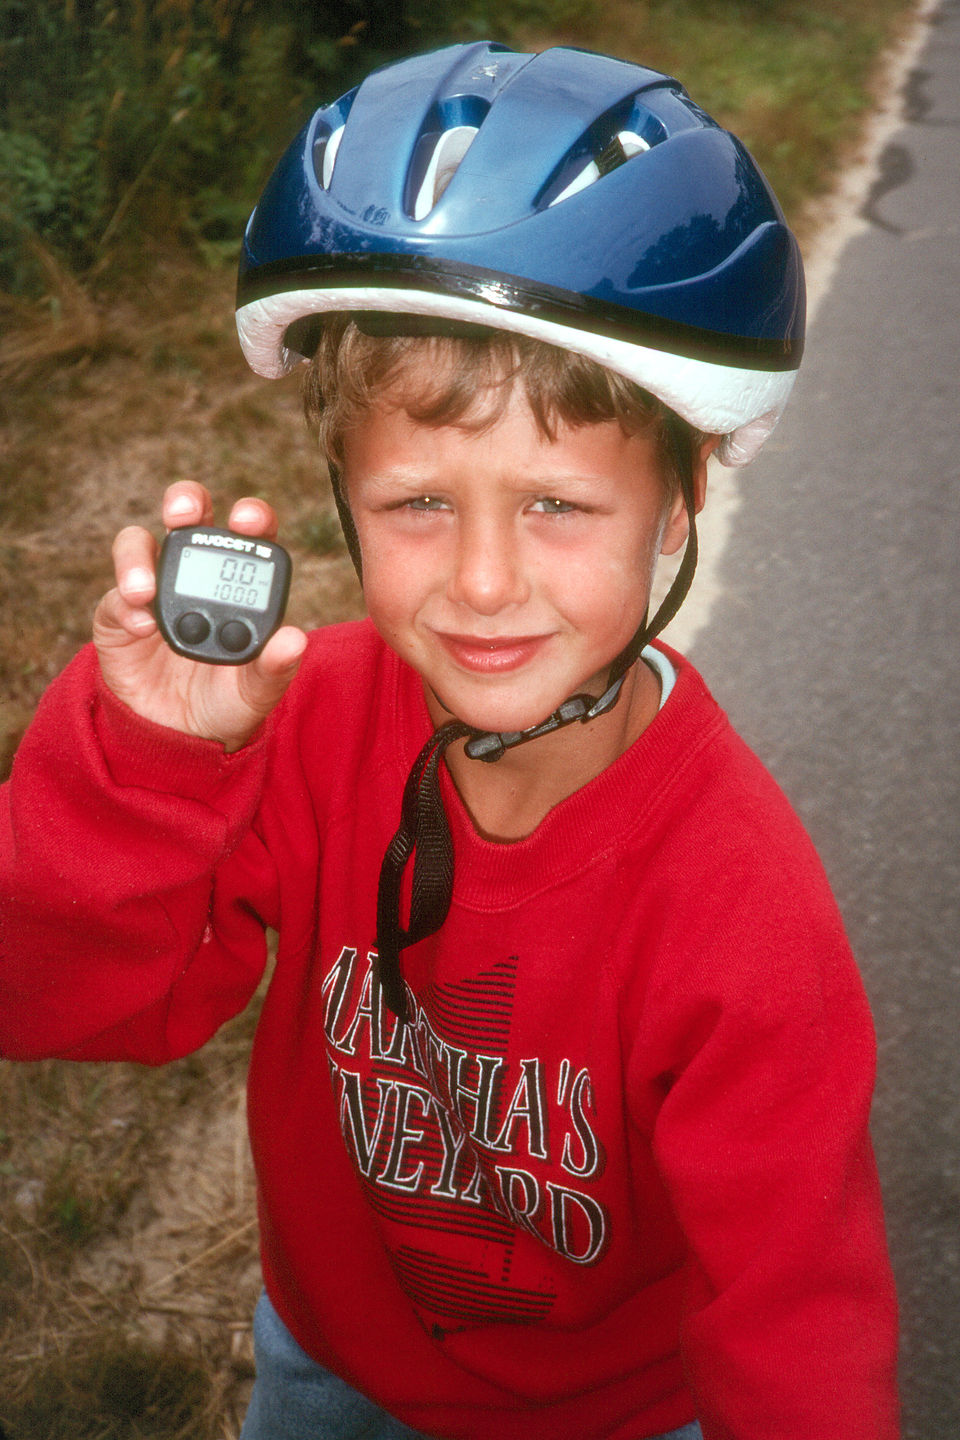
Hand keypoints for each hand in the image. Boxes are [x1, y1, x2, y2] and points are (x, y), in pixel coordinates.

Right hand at [93, 481, 307, 749]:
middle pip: (189, 515)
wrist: (180, 738)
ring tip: (145, 590)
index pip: (249, 534)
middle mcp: (197, 572)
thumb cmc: (226, 703)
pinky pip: (116, 597)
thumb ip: (275, 668)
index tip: (248, 521)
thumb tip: (295, 640)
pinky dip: (126, 605)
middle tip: (184, 513)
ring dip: (138, 556)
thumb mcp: (257, 693)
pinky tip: (142, 626)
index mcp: (241, 580)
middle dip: (186, 500)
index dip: (251, 516)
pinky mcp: (119, 614)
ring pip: (138, 543)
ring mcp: (155, 588)